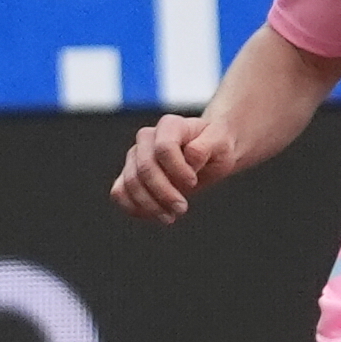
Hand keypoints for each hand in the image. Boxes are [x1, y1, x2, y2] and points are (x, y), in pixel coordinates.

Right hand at [111, 111, 237, 222]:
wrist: (209, 154)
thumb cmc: (216, 146)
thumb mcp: (221, 143)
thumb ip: (206, 147)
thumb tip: (190, 156)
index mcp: (169, 125)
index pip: (164, 148)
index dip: (177, 170)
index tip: (193, 182)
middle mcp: (147, 138)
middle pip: (145, 169)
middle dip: (163, 193)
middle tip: (182, 208)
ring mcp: (135, 156)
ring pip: (130, 183)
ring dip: (150, 205)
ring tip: (171, 216)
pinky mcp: (129, 174)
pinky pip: (119, 193)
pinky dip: (134, 208)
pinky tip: (155, 215)